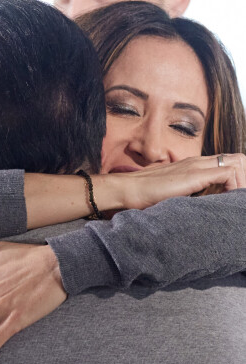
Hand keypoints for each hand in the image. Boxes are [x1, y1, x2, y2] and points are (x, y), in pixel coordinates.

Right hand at [120, 153, 245, 209]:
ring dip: (241, 182)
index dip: (238, 178)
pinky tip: (224, 200)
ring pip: (237, 162)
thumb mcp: (174, 192)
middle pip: (237, 158)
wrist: (129, 190)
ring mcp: (197, 166)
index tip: (232, 198)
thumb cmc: (146, 194)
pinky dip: (234, 187)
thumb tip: (199, 204)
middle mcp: (198, 161)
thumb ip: (188, 192)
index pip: (227, 162)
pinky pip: (228, 173)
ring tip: (233, 200)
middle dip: (243, 179)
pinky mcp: (195, 174)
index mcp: (193, 165)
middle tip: (236, 199)